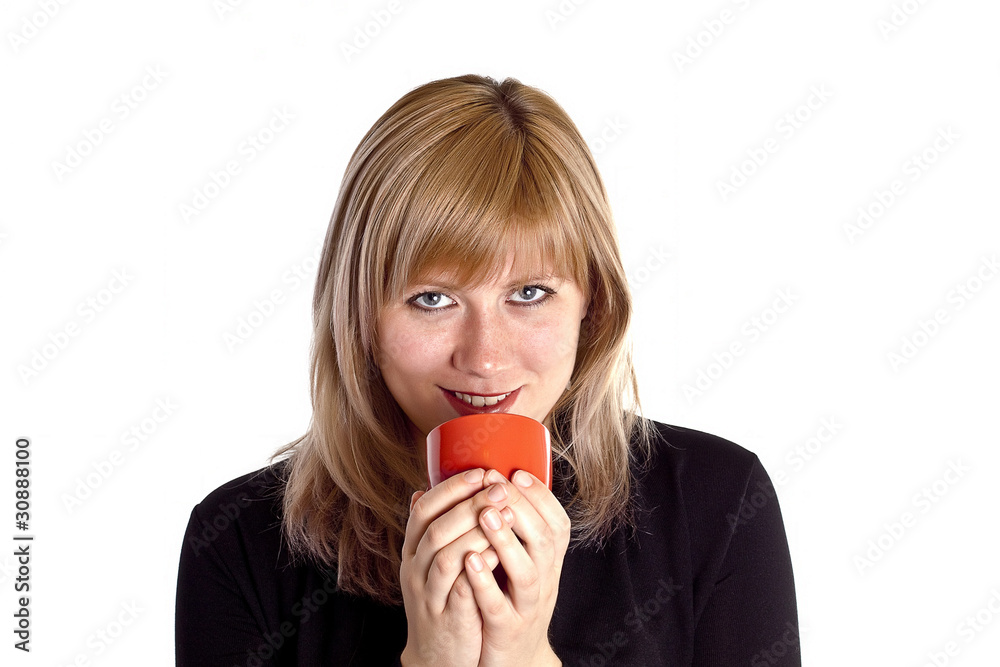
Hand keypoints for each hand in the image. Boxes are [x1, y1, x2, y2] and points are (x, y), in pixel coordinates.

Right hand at [399, 468, 513, 666]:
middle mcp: (416, 571)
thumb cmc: (442, 600)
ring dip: (475, 532)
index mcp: (413, 552)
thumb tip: (427, 487)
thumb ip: (435, 528)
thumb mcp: (431, 563)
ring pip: (444, 558)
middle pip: (435, 530)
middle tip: (499, 487)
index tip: (480, 471)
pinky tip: (499, 553)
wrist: (437, 657)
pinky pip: (460, 590)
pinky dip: (479, 569)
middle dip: (469, 504)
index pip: (423, 511)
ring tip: (505, 514)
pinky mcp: (449, 618)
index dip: (451, 489)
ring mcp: (430, 595)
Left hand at [464, 469, 568, 666]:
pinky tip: (469, 560)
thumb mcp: (519, 563)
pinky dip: (485, 582)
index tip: (517, 473)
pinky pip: (498, 606)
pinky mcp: (508, 630)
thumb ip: (511, 528)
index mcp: (547, 562)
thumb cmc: (511, 600)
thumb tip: (489, 480)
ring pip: (526, 572)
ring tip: (484, 515)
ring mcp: (528, 607)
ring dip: (506, 541)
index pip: (557, 523)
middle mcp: (544, 580)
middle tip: (497, 487)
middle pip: (543, 540)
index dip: (541, 497)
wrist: (514, 658)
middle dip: (521, 509)